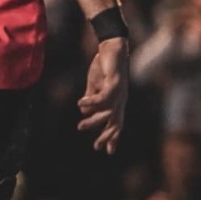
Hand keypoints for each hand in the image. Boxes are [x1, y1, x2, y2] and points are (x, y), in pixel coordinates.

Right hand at [77, 37, 128, 153]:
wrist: (111, 48)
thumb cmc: (103, 67)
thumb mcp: (94, 86)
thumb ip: (91, 100)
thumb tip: (85, 112)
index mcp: (116, 101)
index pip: (116, 123)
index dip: (113, 137)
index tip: (108, 151)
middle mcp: (120, 99)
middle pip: (117, 122)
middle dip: (107, 136)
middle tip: (96, 146)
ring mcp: (119, 92)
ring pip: (108, 112)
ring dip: (94, 121)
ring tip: (80, 126)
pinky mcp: (115, 82)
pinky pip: (104, 97)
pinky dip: (92, 102)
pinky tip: (81, 103)